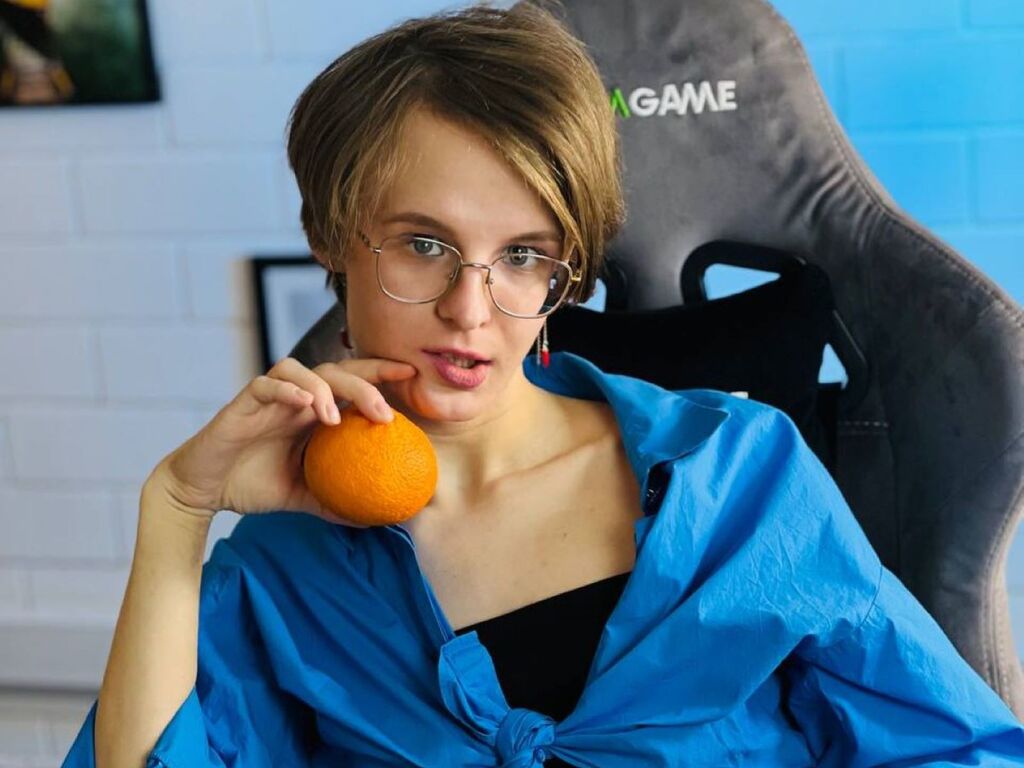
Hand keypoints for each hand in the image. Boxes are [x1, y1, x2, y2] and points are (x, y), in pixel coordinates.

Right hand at [145, 356, 417, 523]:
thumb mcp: (305, 497)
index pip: (352, 382)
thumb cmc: (253, 486)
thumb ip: (339, 501)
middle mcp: (295, 398)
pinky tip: (303, 405)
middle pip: (335, 371)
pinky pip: (265, 384)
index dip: (380, 374)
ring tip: (339, 419)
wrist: (203, 491)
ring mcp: (269, 397)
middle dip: (364, 382)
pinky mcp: (242, 402)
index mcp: (314, 412)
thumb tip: (381, 520)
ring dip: (324, 388)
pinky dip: (286, 390)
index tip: (412, 377)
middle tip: (385, 413)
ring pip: (301, 369)